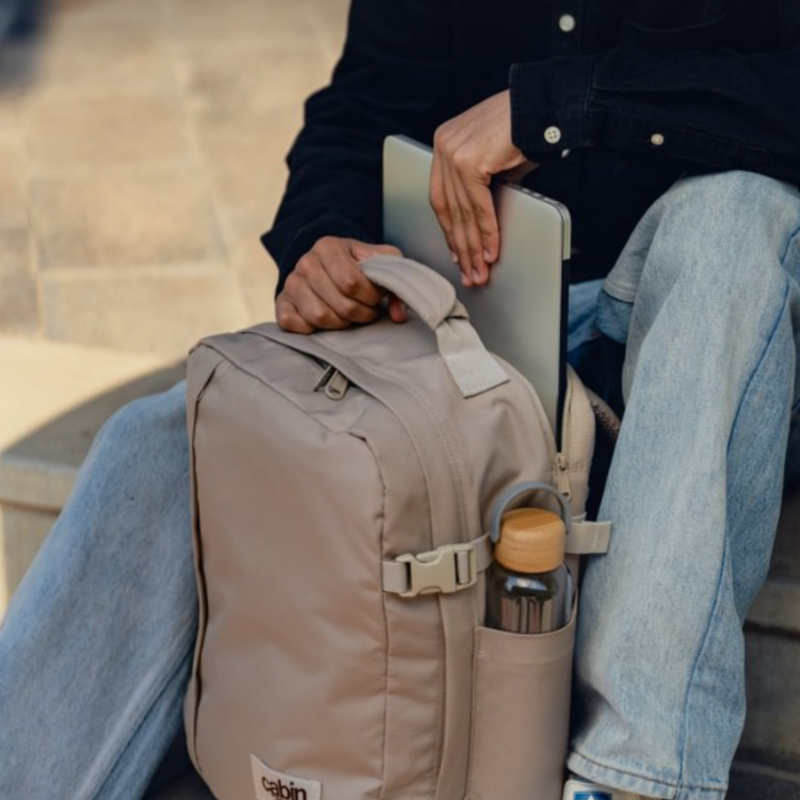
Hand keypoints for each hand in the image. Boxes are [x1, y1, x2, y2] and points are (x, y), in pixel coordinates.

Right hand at [275, 236, 407, 333]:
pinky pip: (293, 323)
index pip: (352, 283)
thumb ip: (396, 281)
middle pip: (340, 304)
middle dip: (361, 314)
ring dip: (341, 324)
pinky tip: (326, 321)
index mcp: (328, 246)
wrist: (326, 264)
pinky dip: (311, 329)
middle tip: (366, 310)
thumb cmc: (356, 265)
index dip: (370, 297)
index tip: (375, 297)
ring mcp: (292, 283)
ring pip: (320, 317)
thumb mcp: (380, 262)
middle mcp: (306, 263)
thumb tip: (399, 315)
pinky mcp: (282, 303)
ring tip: (348, 316)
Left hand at [430, 90, 536, 286]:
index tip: (456, 252)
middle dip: (461, 246)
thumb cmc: (522, 129)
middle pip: (449, 209)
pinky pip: (478, 207)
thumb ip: (481, 188)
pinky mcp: (468, 161)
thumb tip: (480, 224)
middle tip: (469, 271)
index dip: (450, 230)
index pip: (441, 197)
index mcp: (444, 144)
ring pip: (463, 213)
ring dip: (474, 247)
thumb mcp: (494, 162)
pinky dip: (487, 232)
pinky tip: (491, 251)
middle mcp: (443, 146)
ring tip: (480, 270)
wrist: (541, 107)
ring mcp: (452, 152)